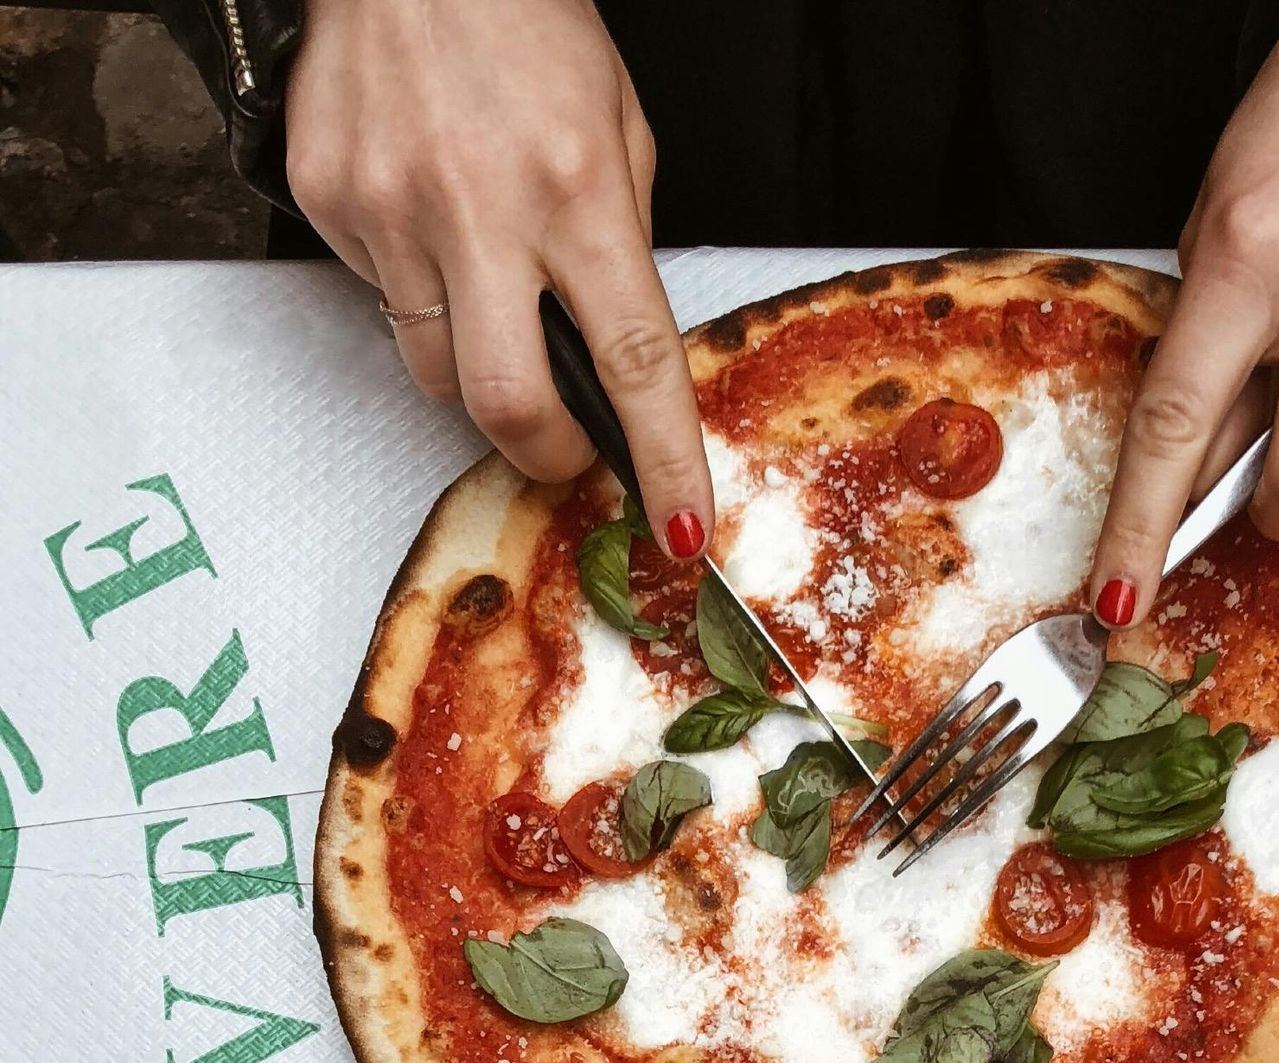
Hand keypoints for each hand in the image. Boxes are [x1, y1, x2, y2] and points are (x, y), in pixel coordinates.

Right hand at [286, 0, 711, 553]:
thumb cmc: (521, 22)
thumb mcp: (615, 129)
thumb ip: (619, 248)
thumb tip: (613, 359)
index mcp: (576, 187)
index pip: (633, 359)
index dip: (661, 459)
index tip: (680, 527)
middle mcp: (479, 204)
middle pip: (507, 402)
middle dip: (543, 450)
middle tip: (565, 443)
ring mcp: (391, 206)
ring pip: (436, 368)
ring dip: (474, 361)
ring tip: (486, 281)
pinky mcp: (329, 198)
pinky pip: (381, 297)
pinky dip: (413, 284)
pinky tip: (425, 210)